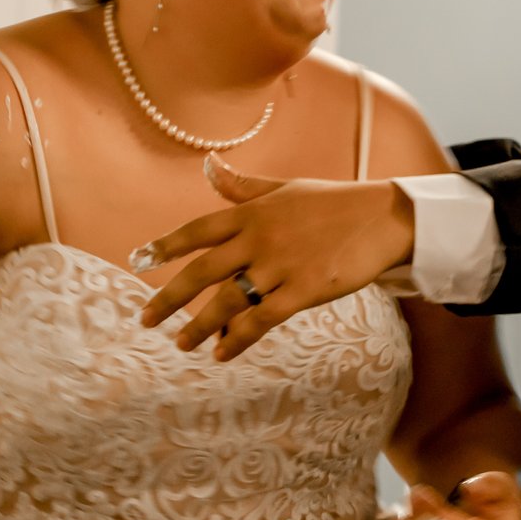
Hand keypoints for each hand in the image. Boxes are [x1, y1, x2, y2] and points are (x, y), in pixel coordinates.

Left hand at [137, 156, 416, 359]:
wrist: (382, 217)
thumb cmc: (332, 202)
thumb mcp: (284, 187)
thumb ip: (241, 186)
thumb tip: (208, 166)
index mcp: (251, 212)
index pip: (197, 230)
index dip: (165, 247)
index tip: (138, 261)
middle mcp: (259, 238)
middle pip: (202, 272)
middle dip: (169, 298)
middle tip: (146, 319)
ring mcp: (280, 265)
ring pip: (227, 302)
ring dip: (200, 326)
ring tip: (181, 344)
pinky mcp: (304, 290)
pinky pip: (261, 319)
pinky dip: (238, 339)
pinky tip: (222, 354)